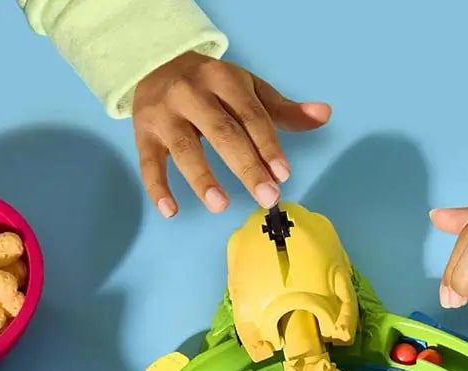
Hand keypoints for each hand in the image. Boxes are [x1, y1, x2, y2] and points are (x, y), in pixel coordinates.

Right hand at [132, 52, 330, 217]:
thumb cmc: (212, 85)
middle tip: (266, 198)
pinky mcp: (142, 133)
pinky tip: (171, 211)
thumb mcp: (248, 89)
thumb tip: (324, 115)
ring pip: (184, 148)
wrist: (156, 62)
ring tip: (221, 205)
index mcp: (223, 79)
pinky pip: (148, 163)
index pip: (249, 115)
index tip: (283, 175)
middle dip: (246, 166)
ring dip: (202, 178)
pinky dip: (158, 188)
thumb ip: (283, 110)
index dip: (267, 145)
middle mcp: (191, 92)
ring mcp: (164, 113)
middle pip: (221, 132)